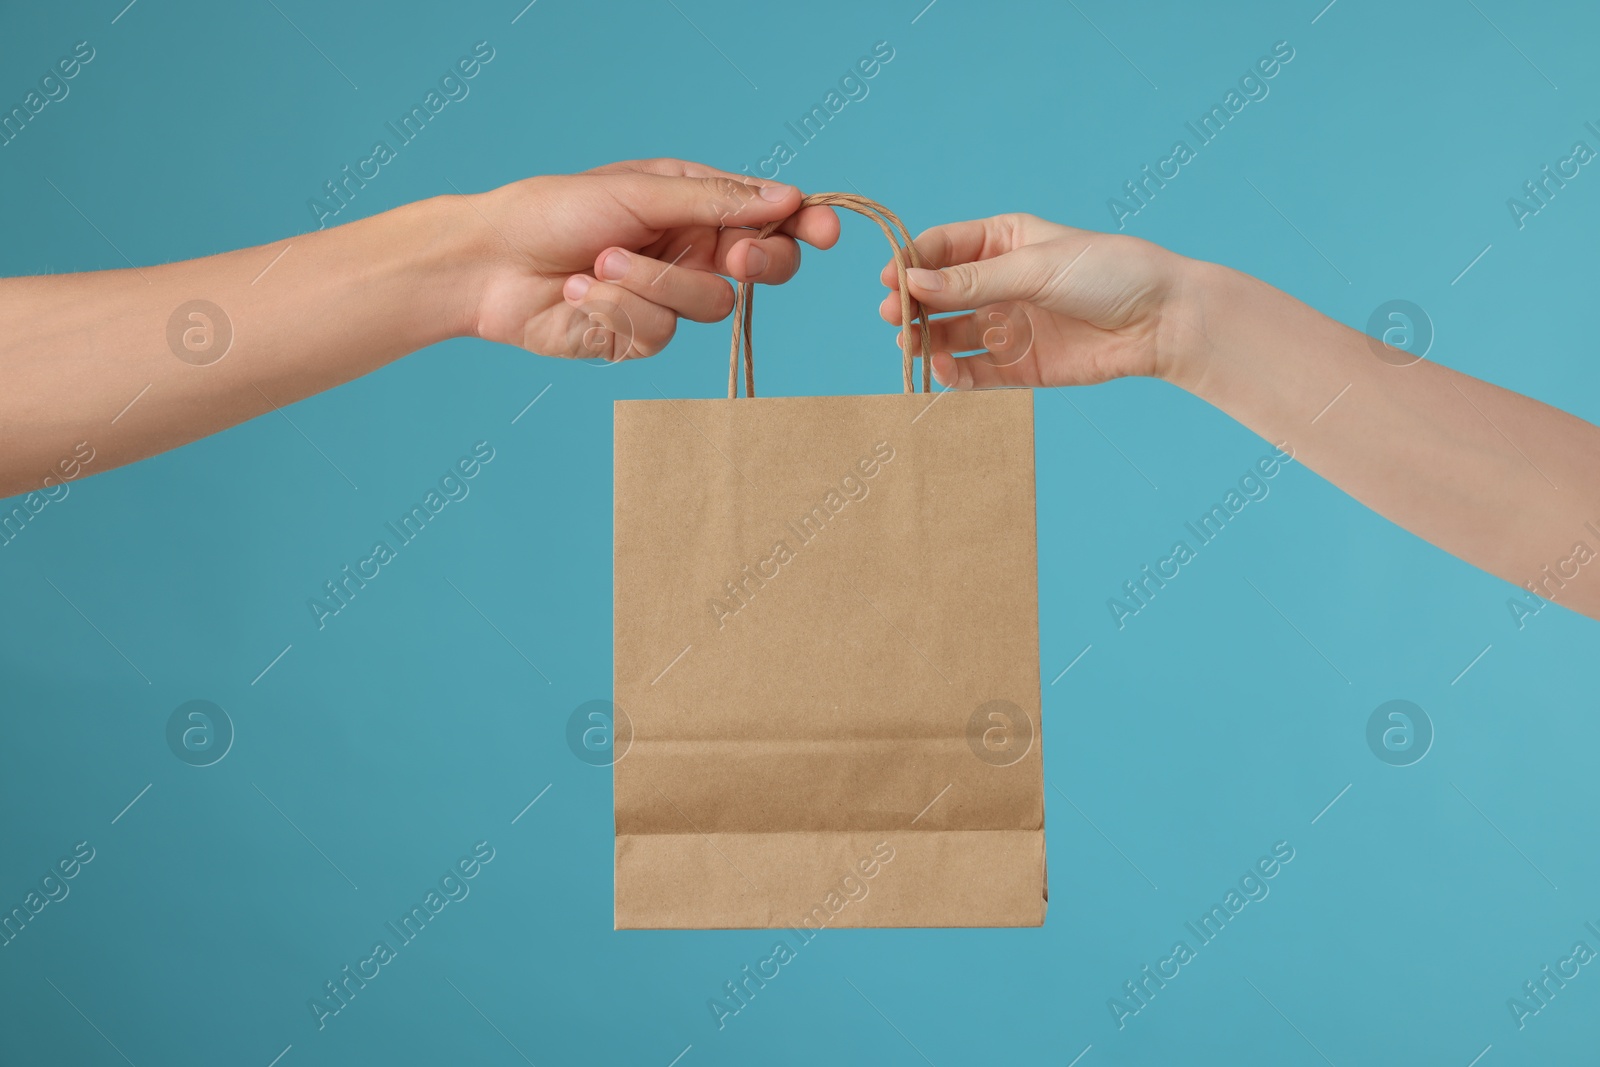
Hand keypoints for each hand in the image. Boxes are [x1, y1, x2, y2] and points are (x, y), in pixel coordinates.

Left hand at [470, 158, 839, 359]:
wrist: (489, 263)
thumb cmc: (554, 210)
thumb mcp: (639, 191)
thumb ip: (715, 200)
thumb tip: (788, 197)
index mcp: (695, 205)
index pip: (768, 216)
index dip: (803, 224)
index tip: (824, 230)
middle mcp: (690, 251)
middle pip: (761, 268)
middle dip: (755, 261)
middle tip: (735, 254)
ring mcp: (667, 298)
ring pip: (710, 305)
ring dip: (654, 282)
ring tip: (600, 262)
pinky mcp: (639, 336)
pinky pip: (662, 333)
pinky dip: (619, 309)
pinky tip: (581, 292)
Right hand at [877, 213, 1194, 388]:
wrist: (1163, 321)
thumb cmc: (1109, 273)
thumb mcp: (1036, 267)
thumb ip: (974, 281)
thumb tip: (913, 284)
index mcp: (1003, 241)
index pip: (942, 248)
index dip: (913, 263)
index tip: (891, 280)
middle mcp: (999, 282)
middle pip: (939, 294)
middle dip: (913, 305)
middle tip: (893, 317)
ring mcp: (1008, 325)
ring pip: (950, 334)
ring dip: (926, 340)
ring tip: (910, 346)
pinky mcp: (1020, 365)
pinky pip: (975, 371)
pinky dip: (953, 373)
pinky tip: (940, 371)